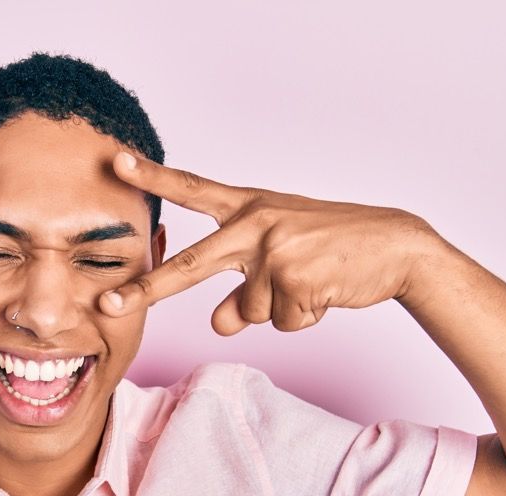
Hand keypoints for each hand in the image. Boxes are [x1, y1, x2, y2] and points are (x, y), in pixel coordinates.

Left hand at [100, 152, 443, 334]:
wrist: (398, 247)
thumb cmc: (332, 251)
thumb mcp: (279, 262)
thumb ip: (241, 293)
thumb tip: (215, 324)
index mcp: (249, 208)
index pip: (193, 190)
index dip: (154, 176)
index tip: (116, 162)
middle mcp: (257, 223)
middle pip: (190, 266)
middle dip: (147, 290)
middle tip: (107, 306)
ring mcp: (276, 250)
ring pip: (251, 310)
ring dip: (282, 309)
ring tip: (314, 281)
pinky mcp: (298, 279)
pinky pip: (283, 323)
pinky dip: (305, 318)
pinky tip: (327, 291)